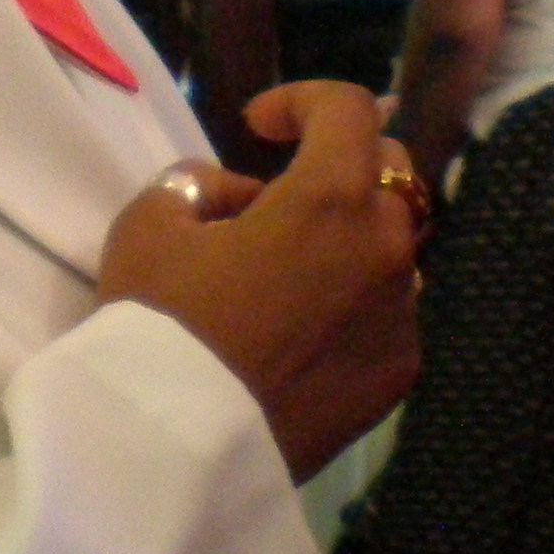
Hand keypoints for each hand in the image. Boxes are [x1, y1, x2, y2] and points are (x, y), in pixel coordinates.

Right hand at [97, 80, 425, 478]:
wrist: (178, 453)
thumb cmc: (160, 325)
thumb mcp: (150, 226)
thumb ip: (195, 183)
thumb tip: (234, 193)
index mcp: (332, 198)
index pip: (349, 109)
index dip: (304, 101)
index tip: (259, 126)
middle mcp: (386, 248)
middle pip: (387, 175)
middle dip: (338, 167)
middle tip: (276, 198)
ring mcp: (402, 315)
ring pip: (391, 248)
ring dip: (348, 239)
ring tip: (282, 272)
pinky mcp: (398, 375)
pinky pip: (387, 313)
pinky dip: (353, 303)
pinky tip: (298, 333)